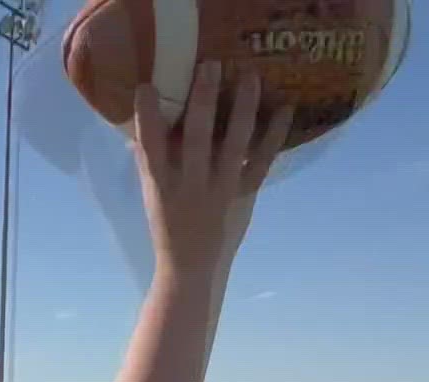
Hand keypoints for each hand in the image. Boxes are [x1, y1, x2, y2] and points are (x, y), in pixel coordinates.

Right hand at [132, 63, 294, 277]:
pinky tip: (284, 108)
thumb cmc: (169, 225)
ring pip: (233, 143)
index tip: (146, 87)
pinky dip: (274, 134)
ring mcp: (220, 189)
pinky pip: (261, 161)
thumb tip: (144, 120)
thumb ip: (150, 159)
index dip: (147, 116)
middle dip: (203, 99)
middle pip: (197, 137)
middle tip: (211, 65)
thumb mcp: (152, 193)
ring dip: (243, 108)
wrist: (193, 268)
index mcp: (161, 184)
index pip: (149, 146)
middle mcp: (191, 184)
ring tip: (251, 76)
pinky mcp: (244, 195)